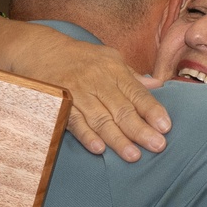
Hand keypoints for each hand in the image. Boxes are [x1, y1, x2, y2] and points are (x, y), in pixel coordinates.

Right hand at [27, 39, 169, 161]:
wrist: (41, 50)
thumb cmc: (82, 59)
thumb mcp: (109, 59)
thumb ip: (132, 76)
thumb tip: (158, 86)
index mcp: (113, 70)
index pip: (137, 93)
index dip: (152, 110)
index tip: (165, 127)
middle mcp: (97, 81)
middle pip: (122, 109)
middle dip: (140, 129)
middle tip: (157, 146)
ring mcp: (78, 93)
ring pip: (100, 119)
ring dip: (117, 139)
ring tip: (133, 155)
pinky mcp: (60, 104)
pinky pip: (74, 122)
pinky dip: (86, 135)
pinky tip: (99, 149)